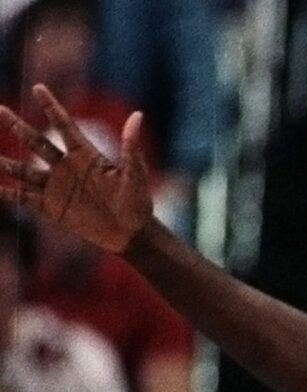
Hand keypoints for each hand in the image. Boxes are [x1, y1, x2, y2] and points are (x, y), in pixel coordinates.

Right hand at [0, 86, 152, 252]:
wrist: (131, 234)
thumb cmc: (137, 202)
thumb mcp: (135, 174)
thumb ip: (131, 146)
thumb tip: (138, 115)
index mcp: (85, 155)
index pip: (64, 126)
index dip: (51, 107)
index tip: (38, 87)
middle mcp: (66, 167)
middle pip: (36, 142)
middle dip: (16, 126)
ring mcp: (56, 186)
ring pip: (24, 170)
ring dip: (5, 163)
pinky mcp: (51, 207)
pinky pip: (24, 199)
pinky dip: (7, 194)